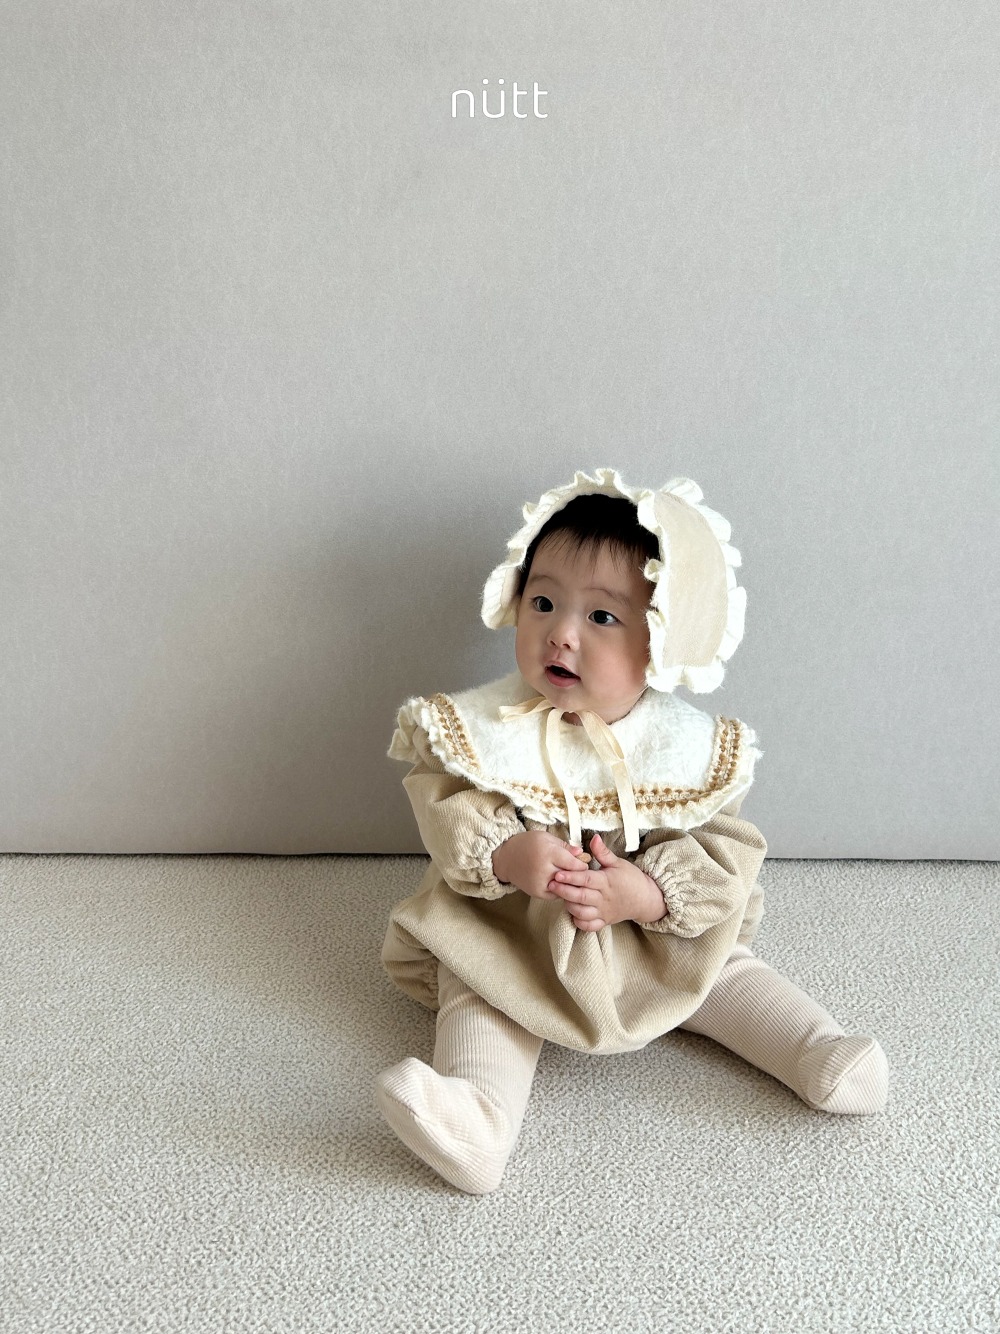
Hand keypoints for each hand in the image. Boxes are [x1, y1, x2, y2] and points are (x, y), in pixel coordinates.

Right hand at [492, 830, 589, 899]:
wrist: (507, 858)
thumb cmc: (527, 844)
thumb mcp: (546, 838)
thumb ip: (564, 846)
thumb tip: (581, 853)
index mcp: (547, 853)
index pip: (573, 863)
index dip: (581, 864)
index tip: (584, 863)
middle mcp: (544, 870)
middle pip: (570, 876)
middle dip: (578, 875)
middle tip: (582, 872)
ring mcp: (540, 883)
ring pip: (565, 887)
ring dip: (571, 884)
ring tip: (573, 879)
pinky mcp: (537, 893)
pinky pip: (557, 894)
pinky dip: (561, 890)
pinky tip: (561, 884)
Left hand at [547, 833, 665, 931]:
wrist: (645, 899)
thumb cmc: (631, 878)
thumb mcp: (619, 863)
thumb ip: (603, 852)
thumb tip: (594, 838)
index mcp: (606, 882)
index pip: (586, 879)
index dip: (571, 877)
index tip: (558, 873)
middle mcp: (604, 898)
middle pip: (581, 897)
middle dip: (564, 891)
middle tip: (551, 884)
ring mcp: (604, 912)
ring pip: (582, 912)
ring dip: (569, 906)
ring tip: (561, 896)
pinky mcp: (604, 922)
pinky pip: (589, 926)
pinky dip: (579, 922)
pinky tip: (572, 912)